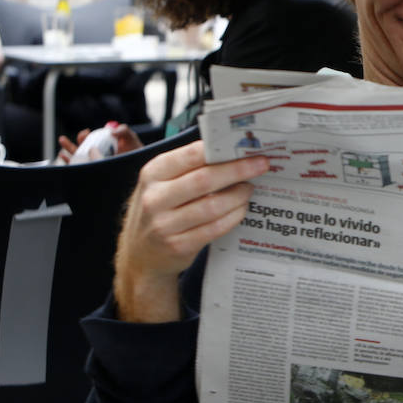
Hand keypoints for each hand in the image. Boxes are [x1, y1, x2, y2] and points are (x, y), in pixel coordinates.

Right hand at [56, 122, 143, 163]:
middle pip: (81, 149)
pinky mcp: (95, 173)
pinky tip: (65, 157)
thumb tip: (111, 131)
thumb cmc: (136, 153)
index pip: (90, 141)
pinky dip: (70, 163)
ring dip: (68, 149)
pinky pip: (79, 169)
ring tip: (62, 141)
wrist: (142, 167)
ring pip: (78, 158)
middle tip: (80, 137)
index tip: (86, 132)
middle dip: (75, 142)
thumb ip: (123, 131)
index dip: (85, 136)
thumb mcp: (131, 139)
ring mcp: (95, 165)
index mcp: (103, 147)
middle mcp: (97, 156)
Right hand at [113, 141, 270, 322]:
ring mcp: (165, 224)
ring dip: (238, 196)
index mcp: (153, 173)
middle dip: (238, 170)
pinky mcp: (179, 245)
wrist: (140, 255)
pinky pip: (215, 228)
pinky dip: (234, 216)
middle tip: (261, 165)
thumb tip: (229, 148)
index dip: (223, 150)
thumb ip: (188, 164)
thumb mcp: (160, 181)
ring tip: (249, 189)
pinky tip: (241, 209)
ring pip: (212, 206)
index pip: (191, 154)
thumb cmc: (159, 209)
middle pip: (205, 179)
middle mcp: (155, 197)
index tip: (248, 148)